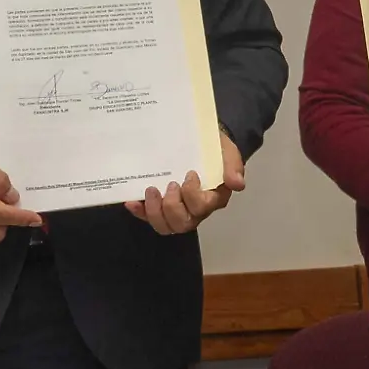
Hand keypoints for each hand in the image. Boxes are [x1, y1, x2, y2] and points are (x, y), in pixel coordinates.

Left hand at [126, 133, 245, 234]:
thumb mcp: (227, 152)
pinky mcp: (159, 206)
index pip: (202, 207)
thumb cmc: (214, 150)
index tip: (190, 174)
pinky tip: (131, 201)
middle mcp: (194, 210)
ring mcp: (176, 210)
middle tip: (169, 185)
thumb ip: (232, 166)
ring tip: (149, 190)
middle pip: (182, 223)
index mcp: (212, 199)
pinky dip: (139, 211)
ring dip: (154, 212)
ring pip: (165, 226)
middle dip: (171, 207)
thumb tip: (237, 184)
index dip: (192, 195)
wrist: (200, 142)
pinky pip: (148, 217)